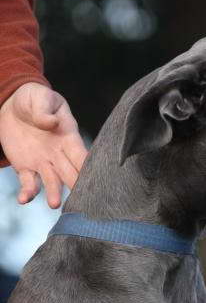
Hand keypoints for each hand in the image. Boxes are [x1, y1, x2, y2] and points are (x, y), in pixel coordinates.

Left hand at [0, 82, 86, 207]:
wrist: (12, 105)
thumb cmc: (34, 98)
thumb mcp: (41, 97)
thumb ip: (45, 110)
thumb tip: (51, 123)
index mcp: (68, 136)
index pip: (81, 154)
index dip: (88, 167)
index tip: (96, 179)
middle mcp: (59, 153)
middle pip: (71, 172)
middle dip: (77, 185)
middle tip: (83, 200)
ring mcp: (43, 162)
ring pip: (53, 181)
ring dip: (54, 192)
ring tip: (54, 204)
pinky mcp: (25, 167)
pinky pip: (29, 182)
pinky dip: (28, 192)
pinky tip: (24, 199)